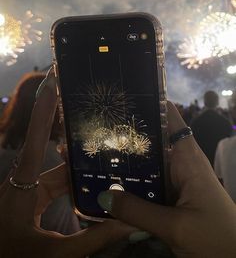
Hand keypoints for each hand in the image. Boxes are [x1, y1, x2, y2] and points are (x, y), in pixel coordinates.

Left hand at [0, 69, 132, 257]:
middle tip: (101, 126)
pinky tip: (93, 189)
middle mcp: (23, 180)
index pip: (35, 137)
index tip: (54, 79)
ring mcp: (26, 189)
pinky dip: (73, 186)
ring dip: (80, 169)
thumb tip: (130, 224)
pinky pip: (55, 187)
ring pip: (58, 173)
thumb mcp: (55, 253)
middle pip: (53, 153)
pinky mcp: (28, 199)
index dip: (44, 107)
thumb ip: (94, 239)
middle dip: (77, 141)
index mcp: (22, 185)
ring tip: (108, 160)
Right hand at [98, 101, 235, 256]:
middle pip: (152, 141)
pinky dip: (131, 183)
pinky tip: (109, 183)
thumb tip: (103, 196)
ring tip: (94, 153)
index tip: (123, 97)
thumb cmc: (216, 239)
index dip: (150, 104)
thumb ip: (139, 213)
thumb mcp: (176, 227)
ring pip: (147, 164)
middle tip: (95, 129)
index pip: (170, 120)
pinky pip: (147, 184)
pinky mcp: (170, 197)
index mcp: (187, 158)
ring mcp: (175, 180)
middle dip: (127, 135)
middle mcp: (180, 163)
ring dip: (126, 161)